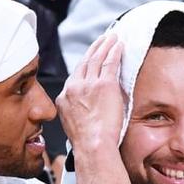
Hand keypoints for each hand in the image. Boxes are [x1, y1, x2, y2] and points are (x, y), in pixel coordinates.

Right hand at [56, 32, 124, 149]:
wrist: (92, 146)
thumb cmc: (88, 144)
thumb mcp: (74, 125)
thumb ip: (77, 112)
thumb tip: (87, 111)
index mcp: (65, 98)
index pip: (75, 76)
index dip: (84, 66)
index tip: (90, 59)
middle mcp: (74, 87)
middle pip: (84, 63)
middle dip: (93, 50)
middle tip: (100, 41)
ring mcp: (89, 84)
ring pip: (97, 59)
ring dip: (104, 46)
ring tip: (111, 38)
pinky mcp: (104, 85)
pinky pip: (110, 62)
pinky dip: (114, 51)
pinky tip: (119, 44)